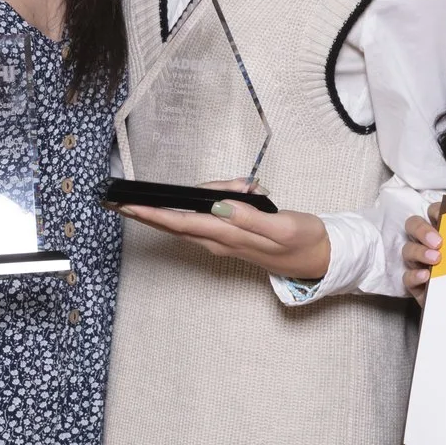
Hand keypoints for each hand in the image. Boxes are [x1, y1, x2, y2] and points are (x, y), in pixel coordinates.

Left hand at [116, 181, 331, 282]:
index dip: (152, 214)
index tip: (126, 206)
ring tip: (241, 184)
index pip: (182, 223)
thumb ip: (250, 218)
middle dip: (149, 212)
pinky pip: (206, 219)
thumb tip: (218, 206)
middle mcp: (220, 241)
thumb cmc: (304, 241)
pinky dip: (207, 202)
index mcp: (230, 236)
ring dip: (193, 199)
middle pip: (177, 224)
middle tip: (122, 198)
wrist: (322, 259)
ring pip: (193, 218)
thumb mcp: (283, 227)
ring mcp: (224, 242)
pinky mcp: (231, 238)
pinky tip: (230, 190)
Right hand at [402, 211, 441, 299]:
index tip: (444, 214)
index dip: (436, 210)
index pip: (433, 212)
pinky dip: (414, 275)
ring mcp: (419, 264)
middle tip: (438, 241)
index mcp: (443, 232)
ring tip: (436, 259)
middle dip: (423, 230)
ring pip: (408, 250)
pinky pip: (407, 277)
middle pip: (413, 226)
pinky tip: (426, 276)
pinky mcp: (416, 285)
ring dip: (420, 252)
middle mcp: (427, 244)